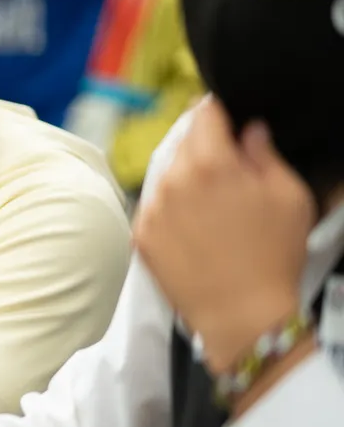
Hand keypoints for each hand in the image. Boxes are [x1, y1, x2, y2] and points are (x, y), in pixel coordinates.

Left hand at [133, 98, 315, 373]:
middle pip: (182, 142)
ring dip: (185, 177)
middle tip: (226, 164)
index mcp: (210, 162)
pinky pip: (153, 205)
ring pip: (166, 174)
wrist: (243, 315)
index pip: (204, 114)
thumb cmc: (274, 254)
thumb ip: (264, 153)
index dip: (216, 110)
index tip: (226, 115)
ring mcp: (150, 208)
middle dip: (203, 145)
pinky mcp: (139, 235)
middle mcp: (172, 179)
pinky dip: (170, 206)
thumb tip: (249, 129)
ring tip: (211, 202)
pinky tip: (192, 226)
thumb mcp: (288, 195)